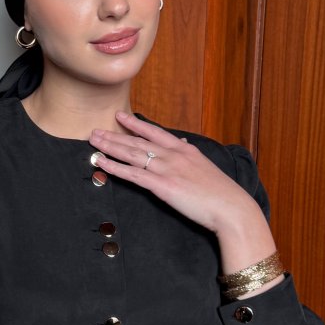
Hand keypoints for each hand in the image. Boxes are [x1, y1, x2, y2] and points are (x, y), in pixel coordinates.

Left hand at [90, 112, 281, 276]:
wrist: (231, 208)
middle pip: (138, 142)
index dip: (135, 124)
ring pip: (132, 154)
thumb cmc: (221, 193)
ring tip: (93, 142)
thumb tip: (184, 145)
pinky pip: (133, 174)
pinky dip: (115, 167)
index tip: (120, 116)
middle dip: (115, 135)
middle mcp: (174, 155)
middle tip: (95, 130)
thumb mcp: (206, 167)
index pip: (155, 132)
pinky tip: (102, 162)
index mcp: (185, 150)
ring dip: (110, 147)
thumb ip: (191, 155)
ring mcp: (167, 169)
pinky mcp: (162, 185)